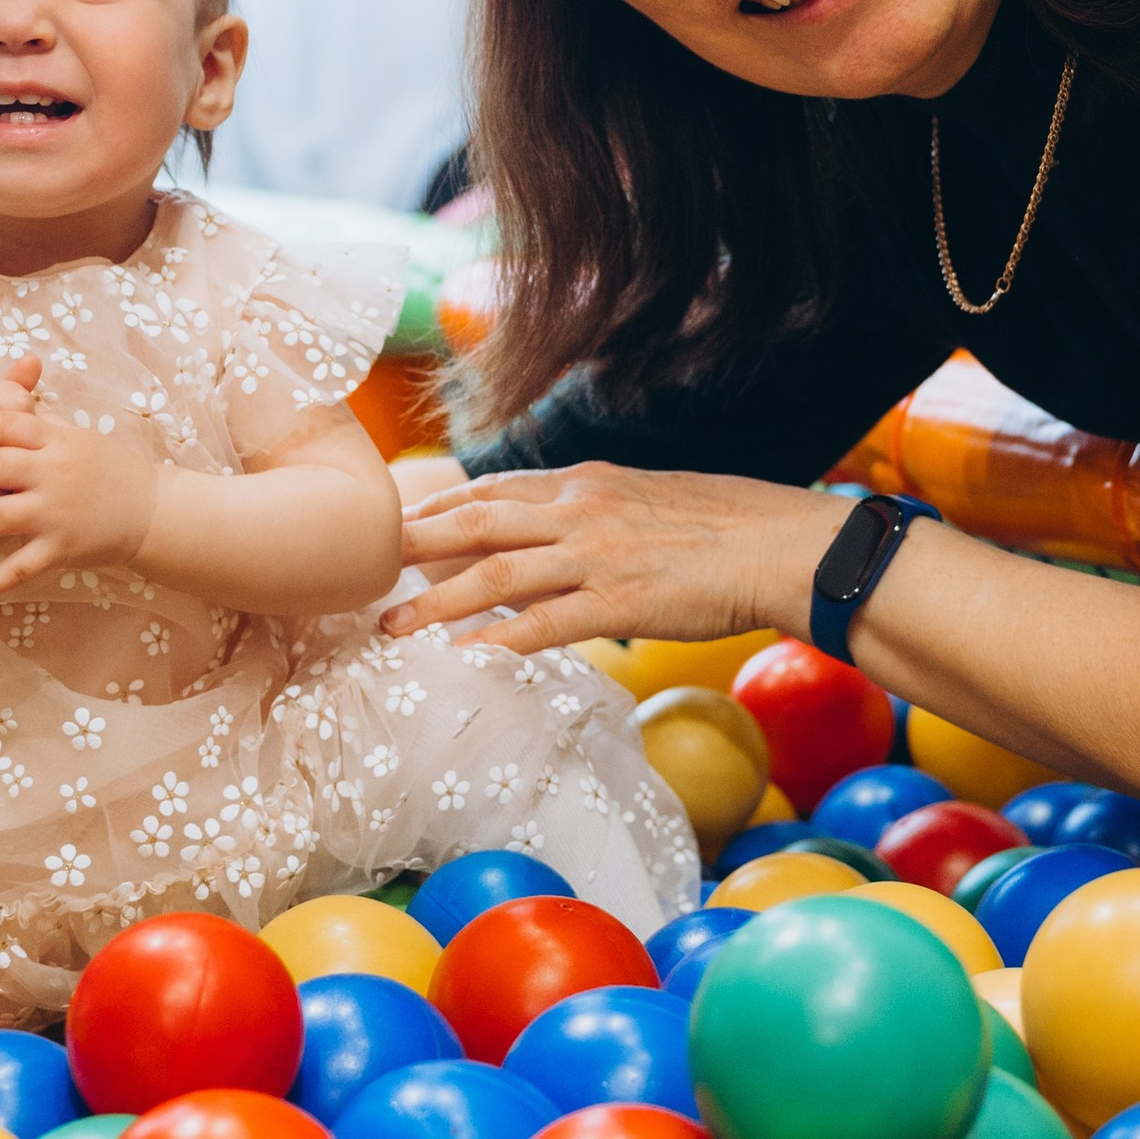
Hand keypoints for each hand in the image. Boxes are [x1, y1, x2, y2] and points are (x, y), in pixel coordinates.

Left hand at [0, 355, 161, 599]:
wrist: (154, 510)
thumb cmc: (108, 469)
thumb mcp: (76, 435)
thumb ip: (38, 415)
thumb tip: (13, 376)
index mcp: (56, 441)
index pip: (7, 426)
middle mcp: (54, 474)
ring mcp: (57, 514)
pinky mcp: (63, 549)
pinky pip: (20, 568)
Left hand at [382, 460, 835, 658]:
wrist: (782, 544)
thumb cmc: (723, 526)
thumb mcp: (645, 500)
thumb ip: (590, 514)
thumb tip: (549, 537)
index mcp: (585, 483)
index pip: (492, 490)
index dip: (436, 510)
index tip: (391, 527)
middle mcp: (581, 510)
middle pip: (475, 520)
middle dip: (410, 543)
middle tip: (357, 564)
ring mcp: (598, 555)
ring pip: (496, 571)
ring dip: (435, 599)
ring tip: (389, 624)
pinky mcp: (622, 601)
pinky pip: (546, 622)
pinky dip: (500, 638)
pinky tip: (465, 655)